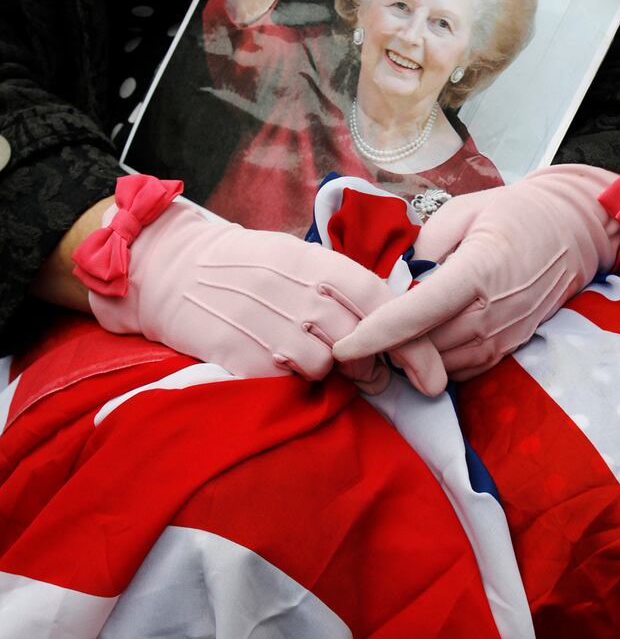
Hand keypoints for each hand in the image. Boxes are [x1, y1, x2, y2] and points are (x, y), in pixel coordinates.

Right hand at [82, 199, 446, 394]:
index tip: (431, 368)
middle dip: (375, 365)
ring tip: (312, 360)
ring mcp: (262, 324)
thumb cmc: (243, 265)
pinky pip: (285, 382)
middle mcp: (290, 291)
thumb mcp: (292, 255)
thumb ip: (339, 285)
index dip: (411, 337)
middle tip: (374, 373)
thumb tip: (391, 322)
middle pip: (357, 340)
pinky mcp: (237, 356)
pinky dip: (290, 382)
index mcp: (310, 261)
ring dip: (329, 372)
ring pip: (324, 366)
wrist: (169, 270)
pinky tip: (278, 364)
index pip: (377, 299)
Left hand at [334, 165, 619, 380]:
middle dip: (383, 347)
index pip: (416, 314)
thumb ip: (421, 245)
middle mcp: (490, 313)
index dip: (375, 335)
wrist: (572, 231)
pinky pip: (458, 370)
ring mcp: (501, 336)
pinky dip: (434, 361)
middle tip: (354, 332)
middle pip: (422, 348)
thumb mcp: (462, 211)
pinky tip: (420, 339)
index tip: (341, 347)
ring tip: (384, 336)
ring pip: (438, 366)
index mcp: (476, 272)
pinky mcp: (506, 349)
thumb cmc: (512, 214)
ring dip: (408, 357)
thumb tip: (389, 278)